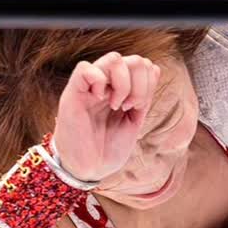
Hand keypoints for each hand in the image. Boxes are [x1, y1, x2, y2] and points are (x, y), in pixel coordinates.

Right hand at [51, 53, 160, 182]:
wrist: (90, 169)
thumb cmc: (108, 148)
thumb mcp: (134, 121)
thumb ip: (144, 97)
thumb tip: (155, 69)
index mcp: (121, 90)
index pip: (142, 66)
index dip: (148, 83)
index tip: (138, 107)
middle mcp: (106, 84)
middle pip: (132, 59)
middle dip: (139, 85)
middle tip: (129, 107)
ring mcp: (90, 87)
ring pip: (113, 59)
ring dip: (122, 83)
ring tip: (116, 105)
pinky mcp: (73, 93)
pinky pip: (85, 68)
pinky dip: (99, 81)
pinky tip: (100, 99)